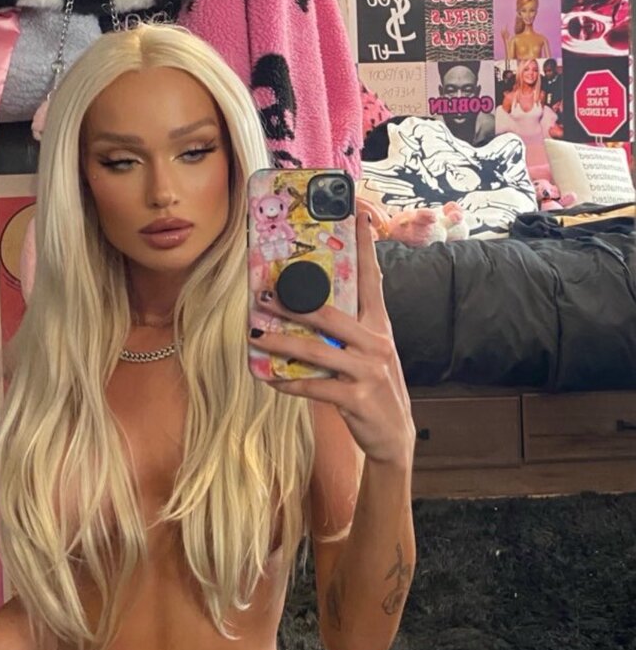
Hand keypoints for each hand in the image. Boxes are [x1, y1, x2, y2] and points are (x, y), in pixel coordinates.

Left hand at [251, 209, 415, 466]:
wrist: (393, 436)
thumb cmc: (374, 387)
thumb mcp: (371, 352)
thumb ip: (350, 329)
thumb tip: (312, 304)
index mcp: (379, 326)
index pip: (372, 278)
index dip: (365, 246)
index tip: (357, 214)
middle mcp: (376, 343)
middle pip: (330, 314)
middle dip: (293, 303)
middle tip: (263, 293)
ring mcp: (367, 371)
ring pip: (317, 350)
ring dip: (281, 342)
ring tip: (256, 334)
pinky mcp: (356, 399)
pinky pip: (314, 386)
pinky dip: (289, 382)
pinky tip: (270, 378)